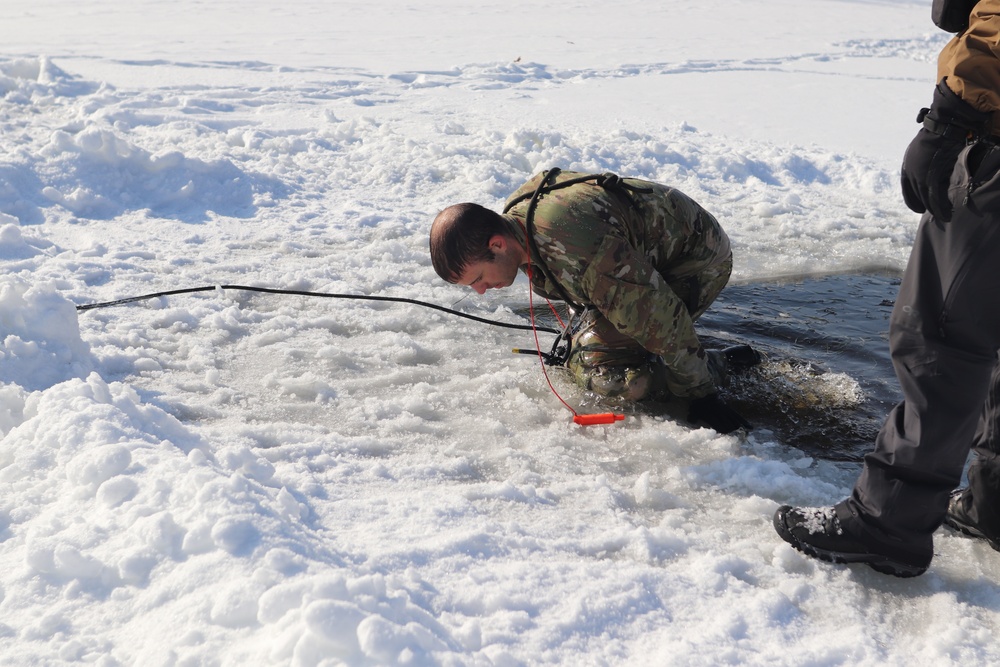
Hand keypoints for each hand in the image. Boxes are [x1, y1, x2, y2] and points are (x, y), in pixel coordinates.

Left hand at [687, 393, 751, 433]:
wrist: (704, 391)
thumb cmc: (697, 403)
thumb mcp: (692, 410)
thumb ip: (692, 417)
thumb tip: (690, 421)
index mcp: (711, 414)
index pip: (720, 426)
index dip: (722, 431)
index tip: (723, 433)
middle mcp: (720, 413)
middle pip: (728, 425)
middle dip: (729, 430)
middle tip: (729, 432)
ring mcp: (725, 410)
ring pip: (734, 421)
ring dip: (735, 427)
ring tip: (740, 432)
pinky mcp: (729, 409)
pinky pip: (737, 416)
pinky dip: (744, 422)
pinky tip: (750, 428)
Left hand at [900, 81, 989, 222]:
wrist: (943, 126)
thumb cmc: (938, 134)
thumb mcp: (924, 150)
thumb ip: (924, 162)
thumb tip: (930, 171)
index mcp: (907, 166)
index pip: (907, 189)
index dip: (913, 200)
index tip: (919, 209)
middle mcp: (910, 172)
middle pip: (916, 195)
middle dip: (925, 206)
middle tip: (935, 214)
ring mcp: (920, 176)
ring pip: (926, 199)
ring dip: (934, 210)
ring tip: (944, 217)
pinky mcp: (931, 177)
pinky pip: (935, 198)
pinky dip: (941, 208)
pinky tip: (946, 213)